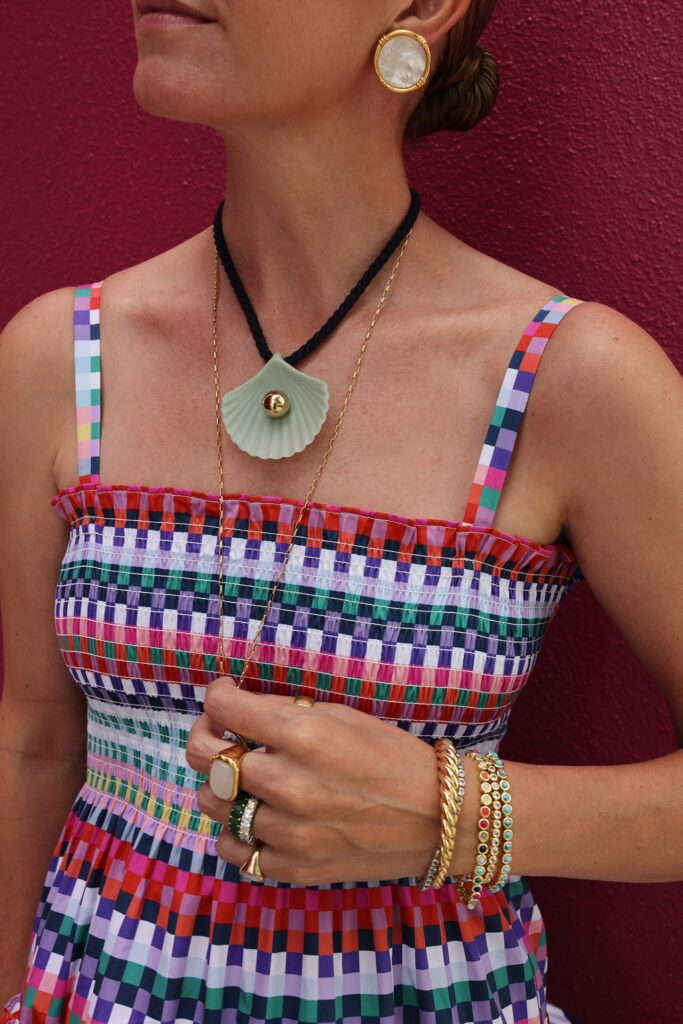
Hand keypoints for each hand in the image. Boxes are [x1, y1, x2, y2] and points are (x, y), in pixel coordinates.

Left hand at [185, 676, 442, 884]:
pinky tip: (254, 818)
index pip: (224, 708)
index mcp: (303, 734)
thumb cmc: (393, 757)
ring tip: (243, 779)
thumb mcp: (343, 716)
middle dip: (207, 736)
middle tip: (220, 734)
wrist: (437, 818)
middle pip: (205, 756)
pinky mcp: (291, 867)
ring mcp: (286, 830)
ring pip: (211, 802)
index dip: (217, 696)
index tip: (224, 697)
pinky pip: (234, 849)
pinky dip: (235, 831)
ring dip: (220, 785)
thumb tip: (242, 708)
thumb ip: (288, 713)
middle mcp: (287, 781)